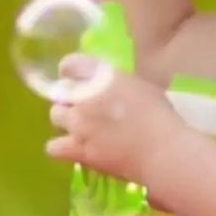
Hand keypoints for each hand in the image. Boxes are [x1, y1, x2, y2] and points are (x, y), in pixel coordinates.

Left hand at [46, 65, 181, 184]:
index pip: (70, 64)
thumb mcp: (143, 87)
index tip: (79, 77)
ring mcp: (77, 124)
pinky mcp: (77, 150)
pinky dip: (62, 147)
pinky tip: (77, 148)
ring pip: (56, 116)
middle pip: (61, 91)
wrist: (162, 151)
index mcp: (102, 76)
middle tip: (89, 106)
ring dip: (67, 119)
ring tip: (83, 128)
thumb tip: (107, 87)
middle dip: (71, 97)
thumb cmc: (161, 117)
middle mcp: (83, 97)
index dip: (71, 70)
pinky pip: (53, 147)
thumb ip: (119, 83)